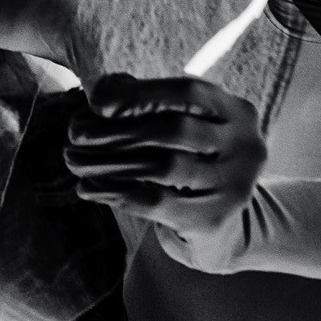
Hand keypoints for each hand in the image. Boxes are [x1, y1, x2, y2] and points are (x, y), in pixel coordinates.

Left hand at [64, 73, 266, 237]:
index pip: (189, 93)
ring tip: (74, 160)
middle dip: (118, 130)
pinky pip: (155, 202)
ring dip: (110, 162)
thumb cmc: (191, 162)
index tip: (97, 102)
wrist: (223, 228)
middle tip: (75, 133)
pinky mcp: (213, 220)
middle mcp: (246, 147)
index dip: (142, 94)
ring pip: (163, 167)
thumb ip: (149, 103)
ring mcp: (235, 186)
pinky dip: (116, 192)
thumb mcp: (184, 126)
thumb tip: (101, 93)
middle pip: (175, 130)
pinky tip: (88, 187)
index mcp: (238, 112)